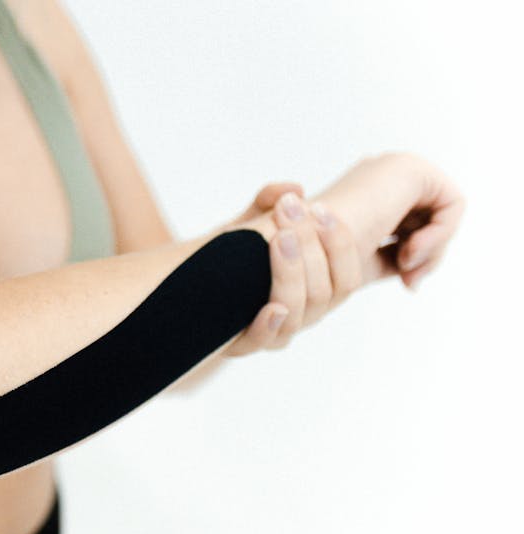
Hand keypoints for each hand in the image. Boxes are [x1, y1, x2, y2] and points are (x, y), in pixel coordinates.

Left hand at [223, 184, 363, 355]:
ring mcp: (274, 331)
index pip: (348, 275)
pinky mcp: (241, 342)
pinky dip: (269, 325)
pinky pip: (263, 341)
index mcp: (317, 290)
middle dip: (310, 245)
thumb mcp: (247, 225)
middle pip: (325, 291)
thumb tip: (291, 189)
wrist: (186, 285)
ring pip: (299, 312)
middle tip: (291, 209)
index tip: (320, 207)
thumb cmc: (228, 256)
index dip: (340, 242)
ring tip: (280, 236)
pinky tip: (272, 307)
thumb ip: (266, 204)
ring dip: (292, 272)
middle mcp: (303, 314)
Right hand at [313, 153, 466, 288]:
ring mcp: (394, 167)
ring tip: (406, 264)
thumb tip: (416, 268)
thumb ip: (393, 258)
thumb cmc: (323, 261)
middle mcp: (381, 174)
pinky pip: (452, 203)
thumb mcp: (366, 263)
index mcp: (367, 192)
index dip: (416, 257)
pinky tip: (411, 249)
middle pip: (432, 216)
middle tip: (410, 280)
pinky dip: (440, 234)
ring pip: (444, 212)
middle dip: (429, 254)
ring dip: (433, 248)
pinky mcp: (409, 168)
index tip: (406, 282)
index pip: (413, 223)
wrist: (305, 251)